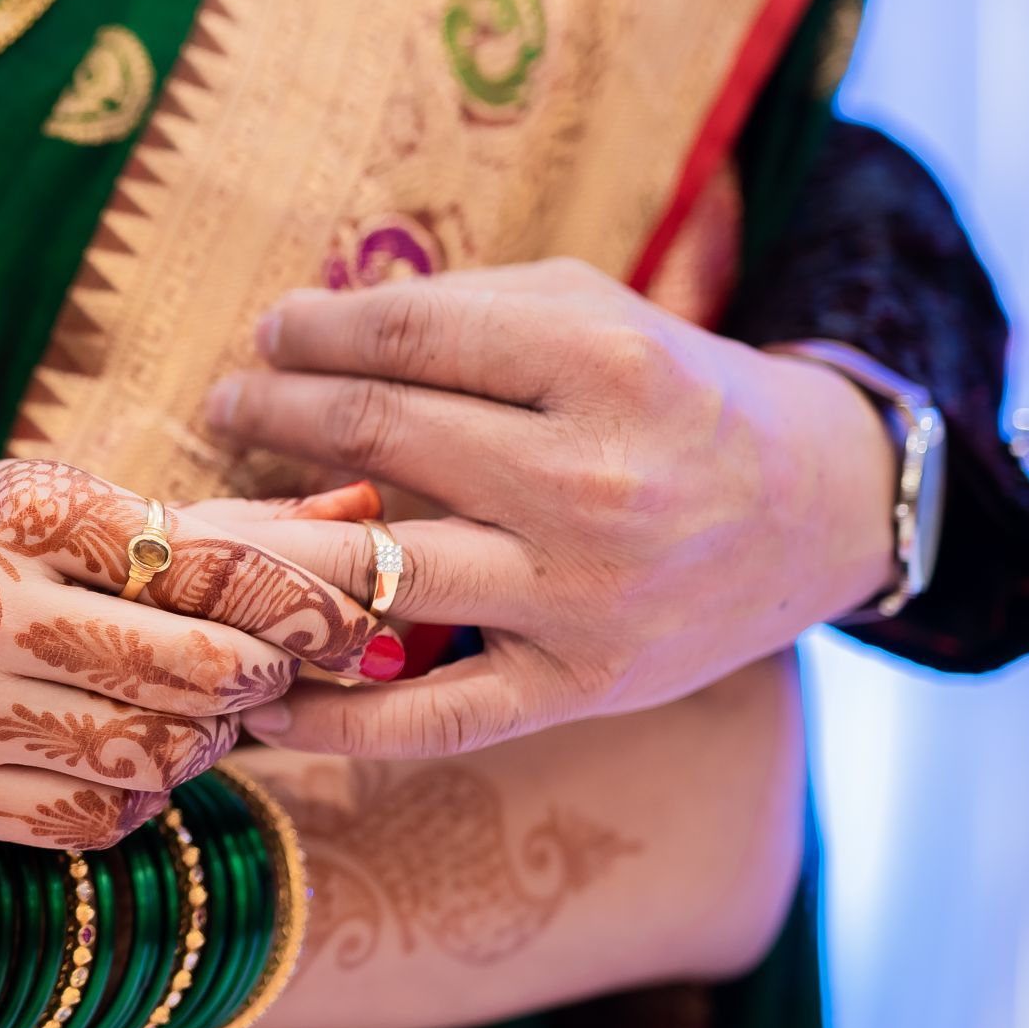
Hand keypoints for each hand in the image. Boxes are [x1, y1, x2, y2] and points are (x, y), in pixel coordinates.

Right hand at [0, 460, 373, 848]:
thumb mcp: (78, 504)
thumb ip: (227, 524)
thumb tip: (372, 516)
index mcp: (25, 514)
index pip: (209, 565)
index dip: (308, 601)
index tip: (357, 620)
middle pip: (196, 670)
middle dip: (261, 676)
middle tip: (268, 669)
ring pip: (160, 755)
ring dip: (207, 740)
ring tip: (189, 709)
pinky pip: (103, 818)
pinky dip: (143, 793)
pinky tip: (125, 753)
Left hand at [204, 259, 897, 758]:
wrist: (818, 511)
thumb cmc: (677, 397)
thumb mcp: (595, 313)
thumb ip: (462, 308)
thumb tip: (308, 331)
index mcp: (603, 364)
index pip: (408, 337)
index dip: (312, 331)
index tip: (268, 335)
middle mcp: (591, 481)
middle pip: (378, 436)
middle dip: (274, 412)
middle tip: (228, 404)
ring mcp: (581, 594)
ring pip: (378, 569)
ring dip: (265, 546)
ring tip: (209, 528)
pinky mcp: (578, 686)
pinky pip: (432, 716)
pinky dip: (335, 719)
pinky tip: (263, 697)